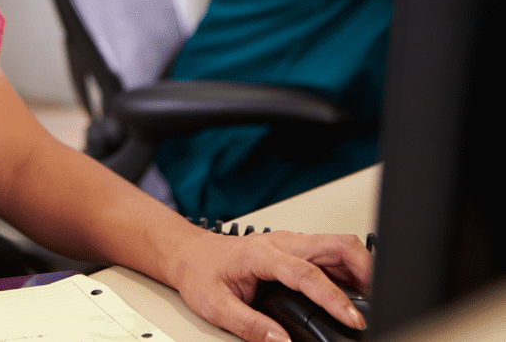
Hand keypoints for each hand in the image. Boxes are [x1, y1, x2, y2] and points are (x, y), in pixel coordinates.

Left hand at [167, 229, 371, 341]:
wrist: (188, 253)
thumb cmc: (200, 273)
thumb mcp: (215, 305)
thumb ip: (249, 326)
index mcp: (262, 254)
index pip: (307, 274)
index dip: (333, 298)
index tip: (353, 319)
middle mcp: (281, 242)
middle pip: (336, 244)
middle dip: (364, 268)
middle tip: (378, 301)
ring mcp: (290, 242)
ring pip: (337, 244)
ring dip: (360, 267)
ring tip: (371, 299)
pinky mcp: (294, 248)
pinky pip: (330, 252)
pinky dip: (349, 268)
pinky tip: (354, 290)